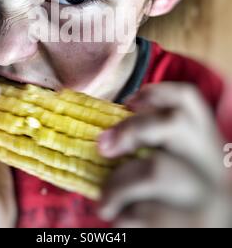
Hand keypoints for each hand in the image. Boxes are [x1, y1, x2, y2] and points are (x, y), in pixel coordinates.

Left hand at [98, 83, 231, 227]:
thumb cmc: (168, 209)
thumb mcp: (174, 174)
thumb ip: (153, 151)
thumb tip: (107, 135)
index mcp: (208, 146)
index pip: (189, 100)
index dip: (155, 93)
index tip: (127, 104)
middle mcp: (216, 166)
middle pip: (175, 122)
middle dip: (131, 129)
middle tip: (102, 147)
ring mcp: (210, 197)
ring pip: (155, 169)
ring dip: (117, 186)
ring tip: (105, 204)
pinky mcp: (195, 226)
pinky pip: (144, 211)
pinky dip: (123, 217)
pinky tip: (124, 222)